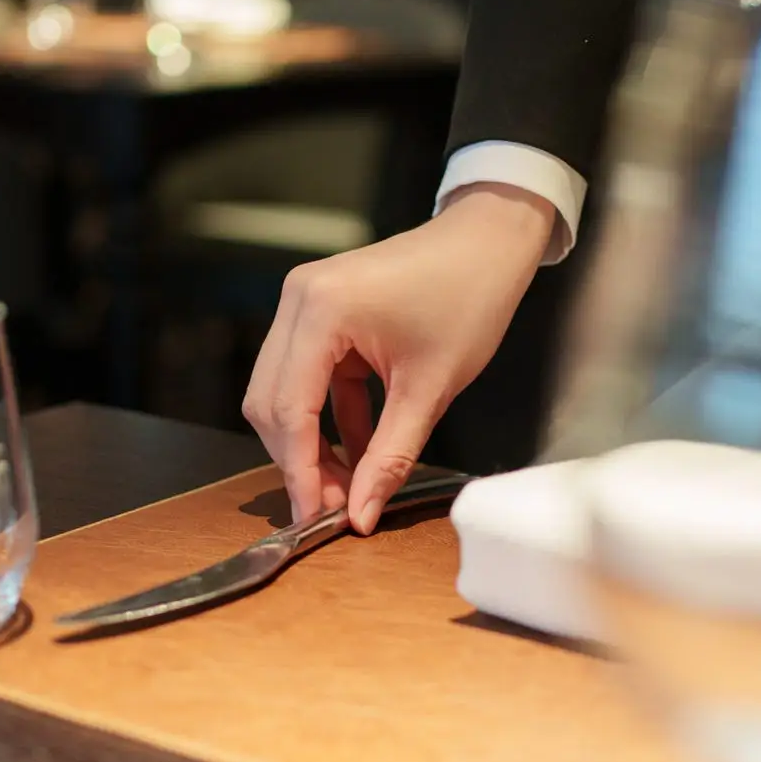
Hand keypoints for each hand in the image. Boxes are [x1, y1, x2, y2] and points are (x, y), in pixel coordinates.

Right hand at [243, 183, 555, 531]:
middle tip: (334, 507)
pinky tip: (359, 452)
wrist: (489, 243)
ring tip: (348, 486)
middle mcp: (299, 300)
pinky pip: (310, 376)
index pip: (290, 410)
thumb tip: (360, 514)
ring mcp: (305, 301)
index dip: (299, 472)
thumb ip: (390, 457)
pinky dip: (330, 416)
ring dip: (311, 442)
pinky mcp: (322, 310)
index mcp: (321, 310)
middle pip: (271, 402)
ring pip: (284, 392)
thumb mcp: (431, 389)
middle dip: (298, 460)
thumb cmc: (470, 297)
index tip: (315, 518)